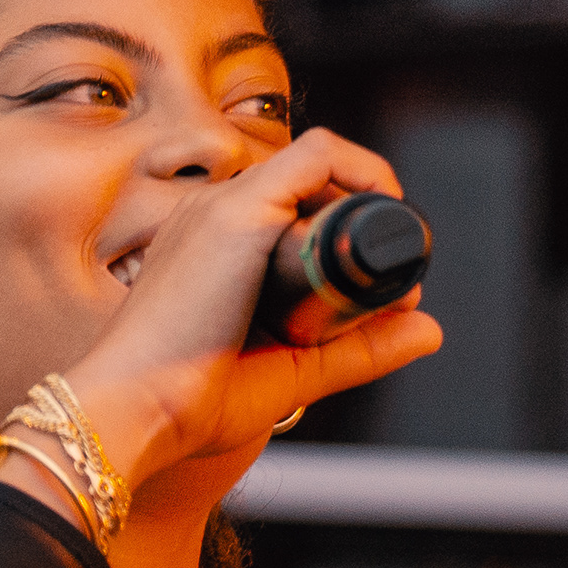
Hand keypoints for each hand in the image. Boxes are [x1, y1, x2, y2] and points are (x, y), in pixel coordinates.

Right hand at [62, 126, 444, 484]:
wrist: (138, 411)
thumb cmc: (190, 399)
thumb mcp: (296, 370)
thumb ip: (361, 346)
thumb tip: (429, 328)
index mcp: (209, 244)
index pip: (287, 204)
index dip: (342, 226)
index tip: (378, 280)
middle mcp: (212, 211)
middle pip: (307, 183)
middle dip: (363, 216)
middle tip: (396, 274)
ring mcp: (223, 205)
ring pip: (317, 165)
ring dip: (368, 197)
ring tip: (392, 253)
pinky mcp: (241, 212)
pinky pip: (320, 156)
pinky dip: (365, 172)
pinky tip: (386, 212)